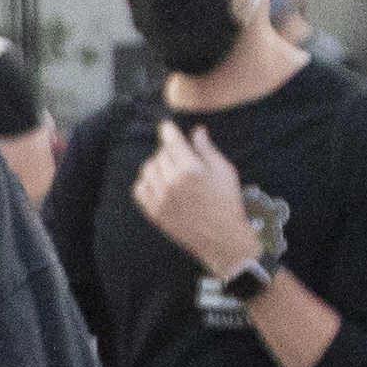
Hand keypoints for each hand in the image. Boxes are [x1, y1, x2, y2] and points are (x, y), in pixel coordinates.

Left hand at [132, 120, 259, 276]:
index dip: (168, 130)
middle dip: (169, 151)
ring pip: (148, 170)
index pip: (171, 141)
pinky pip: (140, 189)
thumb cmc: (227, 203)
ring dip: (158, 165)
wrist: (222, 239)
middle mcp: (172, 183)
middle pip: (160, 154)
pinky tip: (159, 183)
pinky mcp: (155, 213)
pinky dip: (146, 182)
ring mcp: (161, 199)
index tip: (167, 127)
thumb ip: (207, 149)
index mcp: (190, 170)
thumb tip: (197, 131)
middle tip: (179, 156)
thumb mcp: (224, 171)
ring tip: (170, 170)